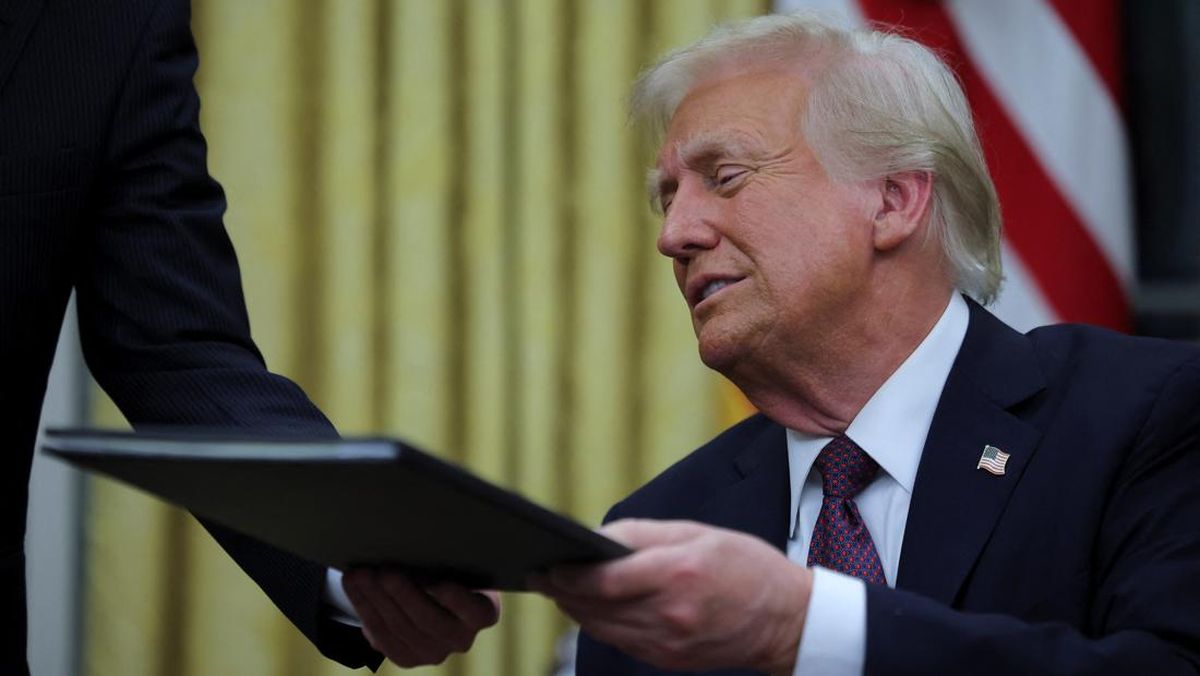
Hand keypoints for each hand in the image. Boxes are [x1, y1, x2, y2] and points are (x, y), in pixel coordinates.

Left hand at [341, 569, 499, 666]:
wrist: (432, 594)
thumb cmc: (448, 567)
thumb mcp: (456, 561)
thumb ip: (447, 557)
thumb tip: (420, 539)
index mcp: (483, 612)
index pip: (476, 611)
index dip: (457, 600)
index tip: (438, 582)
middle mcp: (461, 638)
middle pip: (430, 621)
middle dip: (403, 595)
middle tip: (384, 572)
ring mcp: (434, 652)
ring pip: (400, 629)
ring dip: (375, 600)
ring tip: (359, 574)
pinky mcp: (408, 658)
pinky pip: (382, 638)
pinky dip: (365, 609)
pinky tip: (354, 588)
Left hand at [531, 519, 811, 675]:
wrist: (786, 618)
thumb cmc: (744, 565)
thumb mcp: (696, 533)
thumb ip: (642, 535)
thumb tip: (596, 540)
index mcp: (677, 573)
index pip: (604, 580)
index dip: (568, 574)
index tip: (547, 563)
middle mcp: (669, 613)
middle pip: (595, 607)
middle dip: (562, 590)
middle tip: (541, 574)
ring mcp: (668, 642)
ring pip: (601, 628)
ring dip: (576, 609)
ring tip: (560, 589)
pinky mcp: (668, 659)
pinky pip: (620, 641)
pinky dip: (600, 624)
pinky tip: (592, 608)